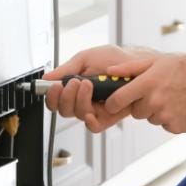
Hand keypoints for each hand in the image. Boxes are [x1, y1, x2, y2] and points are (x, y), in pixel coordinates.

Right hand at [42, 45, 160, 132]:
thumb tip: (47, 78)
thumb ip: (67, 69)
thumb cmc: (116, 59)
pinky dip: (90, 121)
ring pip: (78, 115)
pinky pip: (95, 126)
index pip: (56, 98)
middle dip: (65, 97)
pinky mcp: (109, 117)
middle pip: (64, 109)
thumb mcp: (87, 58)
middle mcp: (84, 99)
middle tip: (74, 83)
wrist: (139, 63)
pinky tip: (91, 111)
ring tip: (87, 84)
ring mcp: (96, 109)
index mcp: (76, 86)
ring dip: (79, 101)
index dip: (52, 96)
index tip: (54, 86)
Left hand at [102, 54, 185, 133]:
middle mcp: (155, 101)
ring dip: (158, 111)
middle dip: (143, 104)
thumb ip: (130, 68)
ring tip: (174, 96)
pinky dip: (172, 118)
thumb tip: (109, 72)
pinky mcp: (177, 127)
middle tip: (159, 91)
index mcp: (147, 83)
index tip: (114, 103)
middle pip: (136, 112)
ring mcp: (167, 116)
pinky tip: (182, 105)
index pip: (117, 101)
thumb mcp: (157, 61)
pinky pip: (166, 126)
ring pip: (152, 118)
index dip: (113, 103)